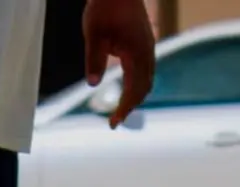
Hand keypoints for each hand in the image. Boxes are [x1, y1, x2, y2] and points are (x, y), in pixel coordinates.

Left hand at [82, 0, 156, 127]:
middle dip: (130, 106)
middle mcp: (147, 52)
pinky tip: (126, 88)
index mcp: (136, 52)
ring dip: (135, 96)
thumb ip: (94, 59)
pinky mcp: (144, 42)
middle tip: (114, 121)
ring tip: (120, 109)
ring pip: (147, 79)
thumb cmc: (104, 7)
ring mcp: (148, 47)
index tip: (113, 123)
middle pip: (144, 88)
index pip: (133, 89)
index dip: (124, 108)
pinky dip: (137, 84)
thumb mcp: (94, 34)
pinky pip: (146, 69)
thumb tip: (91, 84)